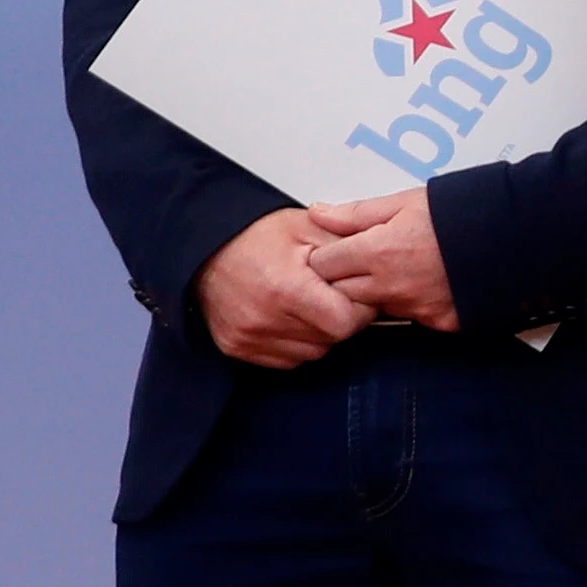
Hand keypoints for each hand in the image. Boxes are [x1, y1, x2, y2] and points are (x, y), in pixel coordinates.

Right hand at [192, 209, 376, 369]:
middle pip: (331, 339)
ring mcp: (247, 337)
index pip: (346, 322)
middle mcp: (263, 319)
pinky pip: (286, 359)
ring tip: (306, 302)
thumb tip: (382, 265)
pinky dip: (295, 342)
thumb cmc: (256, 235)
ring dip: (318, 333)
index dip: (358, 308)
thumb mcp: (309, 227)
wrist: (203, 246)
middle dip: (339, 318)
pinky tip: (288, 316)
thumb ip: (349, 247)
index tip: (353, 292)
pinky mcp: (236, 347)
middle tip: (328, 294)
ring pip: (312, 352)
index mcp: (285, 289)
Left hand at [298, 192, 459, 334]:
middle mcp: (393, 286)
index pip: (322, 265)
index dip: (327, 256)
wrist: (521, 234)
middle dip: (347, 279)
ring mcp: (418, 308)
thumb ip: (357, 213)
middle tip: (368, 261)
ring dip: (380, 293)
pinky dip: (415, 303)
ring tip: (405, 269)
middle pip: (342, 293)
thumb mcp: (406, 201)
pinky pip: (414, 317)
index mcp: (378, 252)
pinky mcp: (442, 322)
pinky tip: (430, 284)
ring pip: (377, 307)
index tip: (338, 250)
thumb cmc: (466, 212)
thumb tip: (319, 215)